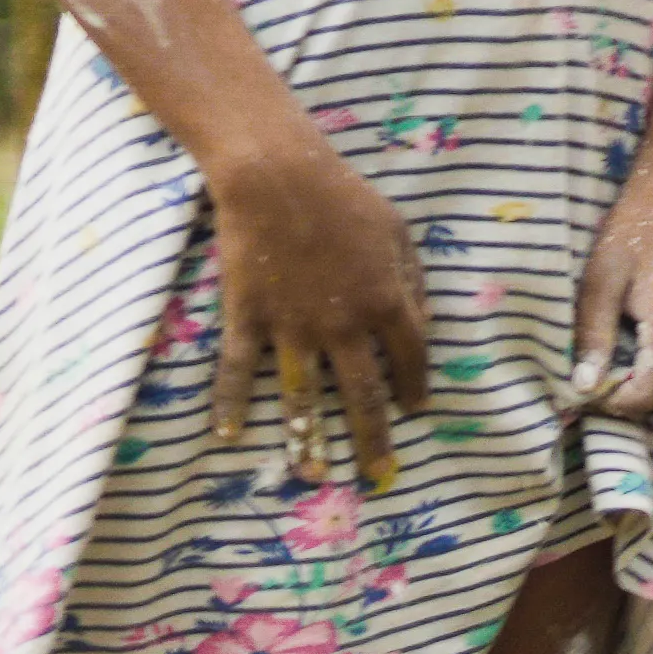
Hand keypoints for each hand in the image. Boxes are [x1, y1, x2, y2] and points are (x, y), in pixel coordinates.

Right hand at [206, 137, 433, 490]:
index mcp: (387, 303)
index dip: (415, 388)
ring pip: (301, 397)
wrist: (277, 177)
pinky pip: (236, 371)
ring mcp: (292, 327)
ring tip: (312, 476)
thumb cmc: (345, 198)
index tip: (416, 411)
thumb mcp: (400, 234)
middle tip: (380, 475)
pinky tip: (228, 437)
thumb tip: (424, 325)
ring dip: (307, 440)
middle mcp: (343, 326)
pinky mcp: (247, 318)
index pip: (411, 360)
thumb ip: (413, 283)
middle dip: (373, 438)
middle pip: (363, 394)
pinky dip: (228, 406)